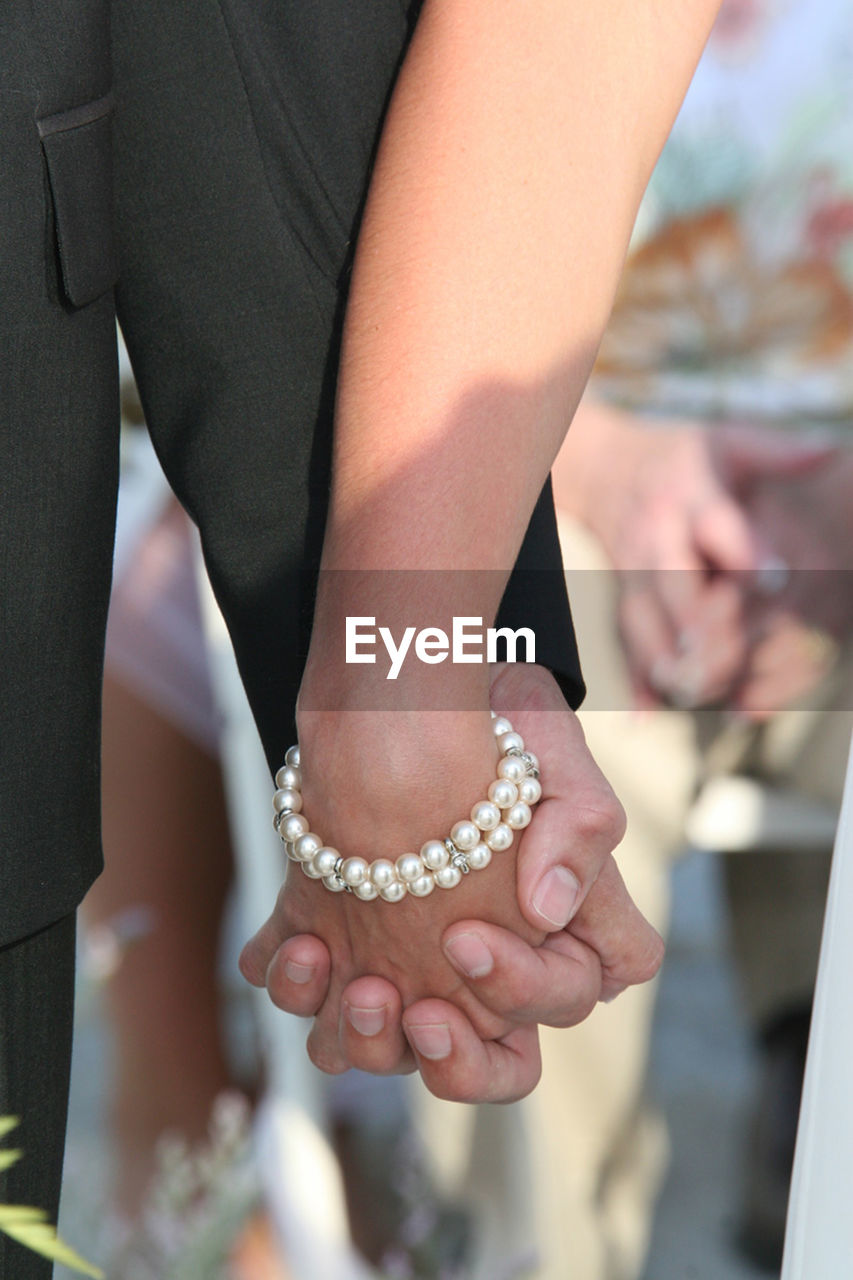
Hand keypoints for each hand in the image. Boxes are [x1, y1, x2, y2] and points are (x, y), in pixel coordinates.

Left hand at [240, 663, 661, 1101]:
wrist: (418, 693)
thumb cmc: (506, 730)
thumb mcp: (559, 762)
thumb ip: (578, 830)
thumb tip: (546, 910)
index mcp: (555, 932)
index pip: (566, 997)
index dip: (524, 989)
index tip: (467, 938)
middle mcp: (484, 965)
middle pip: (489, 1066)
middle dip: (451, 1061)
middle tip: (417, 1010)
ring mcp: (410, 961)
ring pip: (389, 1050)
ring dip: (361, 1035)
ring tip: (344, 971)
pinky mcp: (341, 937)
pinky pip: (310, 996)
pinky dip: (296, 983)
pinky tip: (297, 943)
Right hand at [553, 398, 836, 707]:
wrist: (604, 469)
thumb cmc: (683, 458)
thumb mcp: (728, 443)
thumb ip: (776, 452)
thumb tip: (827, 450)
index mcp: (688, 493)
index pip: (716, 522)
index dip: (744, 549)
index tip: (775, 577)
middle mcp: (654, 535)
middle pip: (671, 581)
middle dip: (697, 620)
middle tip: (727, 655)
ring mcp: (630, 571)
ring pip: (642, 620)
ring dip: (664, 660)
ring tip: (692, 692)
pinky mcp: (619, 600)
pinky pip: (623, 643)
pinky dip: (634, 682)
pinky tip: (646, 717)